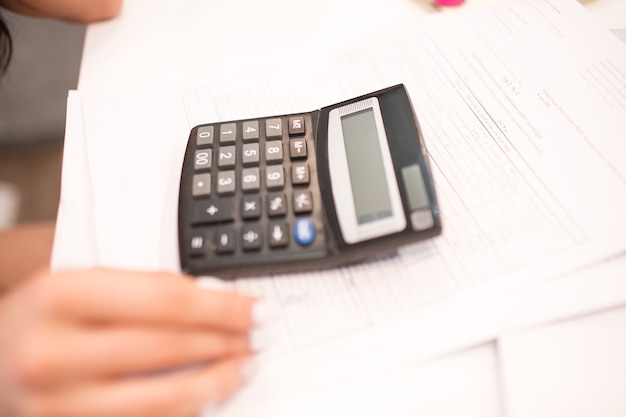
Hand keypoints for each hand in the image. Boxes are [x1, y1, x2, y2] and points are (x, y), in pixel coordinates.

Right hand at [0, 268, 269, 416]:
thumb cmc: (43, 318)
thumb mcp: (81, 285)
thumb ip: (144, 289)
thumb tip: (216, 299)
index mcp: (60, 296)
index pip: (165, 300)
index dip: (221, 305)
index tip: (253, 306)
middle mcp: (53, 352)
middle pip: (168, 346)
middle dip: (226, 339)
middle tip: (260, 333)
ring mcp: (56, 404)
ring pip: (162, 397)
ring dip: (216, 380)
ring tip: (245, 364)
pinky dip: (186, 408)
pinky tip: (208, 393)